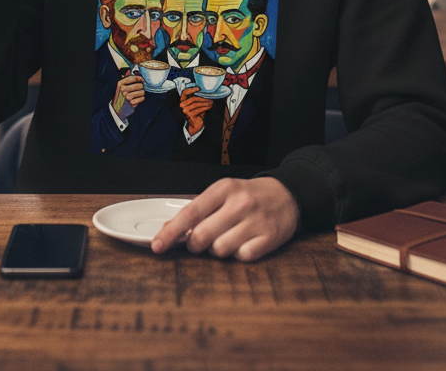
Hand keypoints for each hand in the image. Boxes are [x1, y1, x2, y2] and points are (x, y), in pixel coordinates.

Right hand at [112, 72, 144, 115]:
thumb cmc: (121, 93)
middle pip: (138, 85)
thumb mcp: (122, 84)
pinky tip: (141, 97)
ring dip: (142, 92)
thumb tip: (129, 71)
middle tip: (141, 87)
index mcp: (120, 83)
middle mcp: (123, 90)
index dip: (139, 78)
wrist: (117, 105)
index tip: (141, 80)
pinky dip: (142, 98)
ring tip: (141, 92)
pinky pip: (140, 99)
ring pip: (141, 92)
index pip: (133, 78)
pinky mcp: (130, 103)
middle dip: (141, 86)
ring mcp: (126, 97)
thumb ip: (126, 77)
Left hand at [151, 177, 299, 262]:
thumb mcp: (224, 193)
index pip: (191, 212)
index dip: (171, 232)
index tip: (158, 245)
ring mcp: (256, 221)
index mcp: (224, 188)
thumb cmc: (248, 196)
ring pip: (220, 249)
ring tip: (226, 238)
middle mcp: (240, 203)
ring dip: (217, 250)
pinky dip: (238, 255)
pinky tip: (244, 243)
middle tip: (199, 241)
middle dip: (195, 244)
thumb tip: (170, 230)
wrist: (287, 194)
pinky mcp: (270, 238)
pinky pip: (242, 257)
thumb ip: (200, 210)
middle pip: (202, 236)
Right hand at [178, 86, 212, 135]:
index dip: (191, 89)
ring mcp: (185, 110)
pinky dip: (205, 107)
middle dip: (202, 98)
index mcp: (183, 100)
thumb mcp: (197, 104)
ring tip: (210, 102)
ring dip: (205, 103)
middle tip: (209, 98)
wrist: (196, 124)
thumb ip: (198, 98)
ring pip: (196, 104)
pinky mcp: (189, 115)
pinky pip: (198, 109)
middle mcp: (182, 105)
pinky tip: (209, 107)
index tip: (198, 88)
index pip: (184, 92)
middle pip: (193, 98)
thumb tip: (206, 92)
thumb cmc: (197, 112)